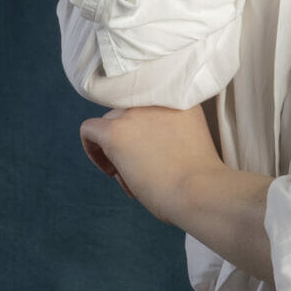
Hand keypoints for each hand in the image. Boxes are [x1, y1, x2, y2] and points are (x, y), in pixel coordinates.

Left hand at [78, 104, 226, 226]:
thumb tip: (139, 144)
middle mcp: (155, 98)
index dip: (146, 132)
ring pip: (110, 123)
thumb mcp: (191, 140)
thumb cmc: (200, 181)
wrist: (200, 192)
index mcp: (179, 98)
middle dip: (131, 143)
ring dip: (116, 150)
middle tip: (140, 170)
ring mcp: (134, 113)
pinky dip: (92, 148)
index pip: (148, 107)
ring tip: (131, 178)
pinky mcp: (115, 132)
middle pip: (128, 115)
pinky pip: (89, 130)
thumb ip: (168, 131)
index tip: (153, 153)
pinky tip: (109, 170)